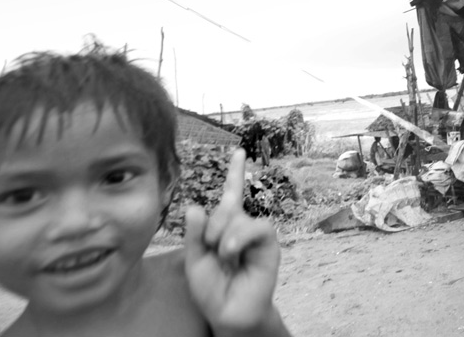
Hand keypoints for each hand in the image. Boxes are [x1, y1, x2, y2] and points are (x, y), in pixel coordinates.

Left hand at [185, 149, 287, 335]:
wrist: (229, 312)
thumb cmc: (212, 288)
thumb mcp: (195, 261)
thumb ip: (194, 235)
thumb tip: (196, 206)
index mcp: (224, 228)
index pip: (231, 194)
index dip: (235, 173)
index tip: (239, 151)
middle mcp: (242, 227)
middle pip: (226, 205)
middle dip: (212, 224)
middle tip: (210, 247)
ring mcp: (256, 235)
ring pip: (238, 216)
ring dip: (224, 234)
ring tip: (223, 255)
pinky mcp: (269, 244)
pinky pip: (257, 227)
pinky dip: (240, 237)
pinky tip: (232, 251)